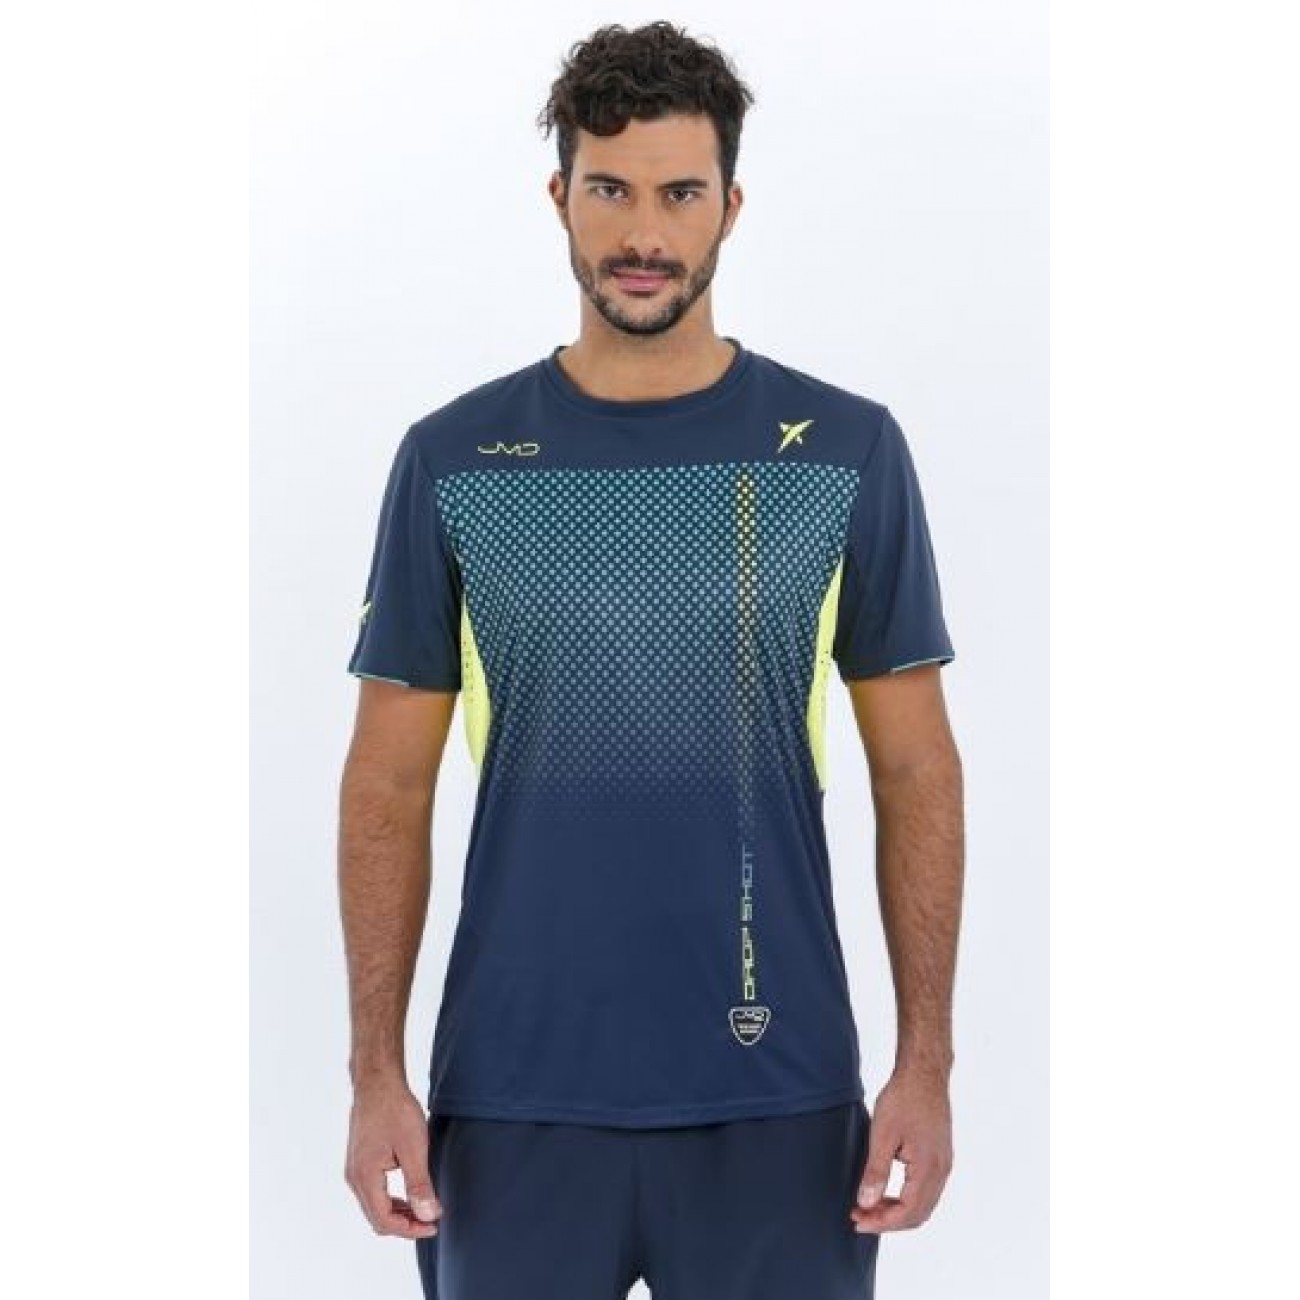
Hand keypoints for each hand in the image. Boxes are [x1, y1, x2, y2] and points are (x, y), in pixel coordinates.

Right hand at [344, 1077, 442, 1238]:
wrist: (378, 1082)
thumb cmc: (395, 1111)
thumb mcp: (414, 1148)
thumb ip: (419, 1185)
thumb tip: (428, 1215)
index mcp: (364, 1178)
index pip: (384, 1220)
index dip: (410, 1229)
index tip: (434, 1225)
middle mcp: (354, 1178)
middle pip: (377, 1218)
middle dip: (405, 1224)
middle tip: (432, 1220)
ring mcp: (354, 1170)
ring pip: (374, 1206)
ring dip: (399, 1213)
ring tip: (425, 1209)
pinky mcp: (359, 1162)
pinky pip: (373, 1192)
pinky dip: (391, 1200)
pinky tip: (410, 1193)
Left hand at [849, 1066, 953, 1232]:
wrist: (924, 1073)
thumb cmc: (904, 1098)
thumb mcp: (883, 1134)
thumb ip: (876, 1171)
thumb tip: (867, 1202)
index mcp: (929, 1168)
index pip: (907, 1212)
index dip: (882, 1222)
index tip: (857, 1220)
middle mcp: (941, 1170)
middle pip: (918, 1213)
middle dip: (888, 1220)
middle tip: (860, 1215)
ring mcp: (943, 1163)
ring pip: (924, 1203)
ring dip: (897, 1210)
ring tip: (870, 1205)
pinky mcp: (940, 1155)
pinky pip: (927, 1190)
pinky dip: (907, 1198)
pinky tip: (887, 1191)